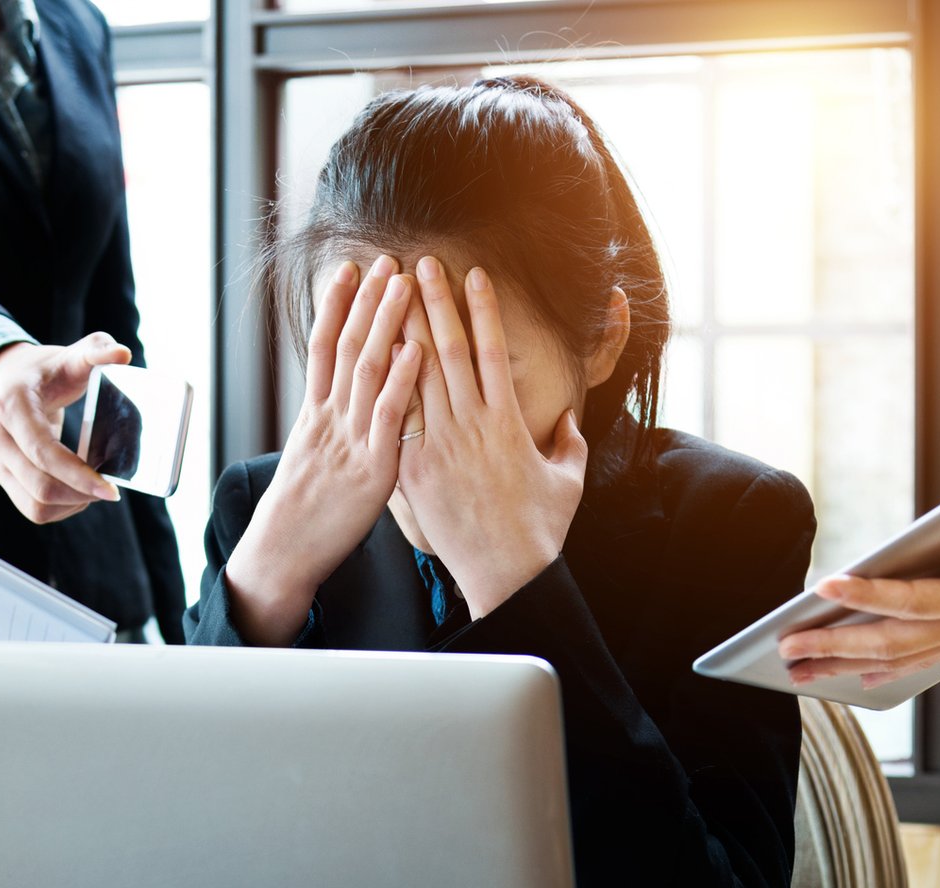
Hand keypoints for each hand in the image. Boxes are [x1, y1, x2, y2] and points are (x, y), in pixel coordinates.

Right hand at [0, 334, 126, 522]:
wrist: (10, 379)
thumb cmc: (47, 370)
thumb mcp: (70, 355)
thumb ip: (96, 350)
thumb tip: (122, 354)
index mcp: (12, 406)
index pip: (44, 453)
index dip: (79, 475)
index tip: (112, 489)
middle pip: (40, 487)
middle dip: (81, 495)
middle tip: (110, 490)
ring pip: (36, 506)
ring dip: (71, 505)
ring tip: (94, 489)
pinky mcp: (2, 477)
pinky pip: (32, 510)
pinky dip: (61, 509)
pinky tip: (78, 492)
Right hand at [223, 255, 420, 644]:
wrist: (284, 550)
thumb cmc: (305, 510)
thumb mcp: (311, 457)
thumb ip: (330, 425)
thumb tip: (346, 400)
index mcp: (315, 414)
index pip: (323, 346)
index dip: (335, 305)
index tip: (348, 269)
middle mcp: (329, 418)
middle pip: (346, 345)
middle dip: (366, 300)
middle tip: (386, 260)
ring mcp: (349, 440)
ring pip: (365, 369)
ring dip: (386, 323)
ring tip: (403, 284)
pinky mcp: (370, 467)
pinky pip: (386, 417)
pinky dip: (400, 382)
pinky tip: (415, 351)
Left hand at [395, 257, 588, 618]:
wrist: (508, 572)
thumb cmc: (540, 530)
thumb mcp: (568, 480)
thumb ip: (568, 443)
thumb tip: (570, 420)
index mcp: (509, 420)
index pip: (491, 350)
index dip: (481, 308)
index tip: (471, 274)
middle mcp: (472, 424)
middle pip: (448, 349)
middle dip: (433, 303)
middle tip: (419, 263)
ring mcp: (441, 446)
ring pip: (416, 377)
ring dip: (402, 331)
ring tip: (387, 296)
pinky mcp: (414, 470)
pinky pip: (394, 419)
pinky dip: (383, 385)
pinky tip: (369, 355)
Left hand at [778, 497, 939, 687]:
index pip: (919, 598)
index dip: (873, 591)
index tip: (828, 584)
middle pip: (893, 639)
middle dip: (835, 644)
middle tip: (783, 647)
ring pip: (898, 656)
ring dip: (845, 663)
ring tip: (796, 670)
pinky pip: (920, 660)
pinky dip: (883, 669)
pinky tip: (854, 677)